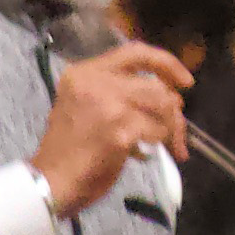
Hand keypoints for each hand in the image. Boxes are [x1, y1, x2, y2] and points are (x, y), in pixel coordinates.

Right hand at [32, 42, 190, 216]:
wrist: (50, 182)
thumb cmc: (68, 152)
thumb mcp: (86, 108)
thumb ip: (119, 94)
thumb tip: (168, 97)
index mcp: (84, 73)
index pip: (135, 52)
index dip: (166, 62)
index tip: (184, 81)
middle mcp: (96, 81)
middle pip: (155, 84)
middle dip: (173, 109)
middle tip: (177, 130)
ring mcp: (109, 103)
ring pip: (162, 105)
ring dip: (170, 129)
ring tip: (166, 146)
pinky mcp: (120, 128)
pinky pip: (157, 131)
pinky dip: (158, 144)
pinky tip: (144, 156)